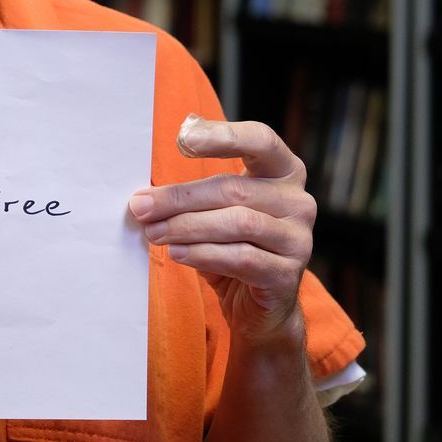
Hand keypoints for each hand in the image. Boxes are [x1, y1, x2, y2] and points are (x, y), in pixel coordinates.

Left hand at [127, 116, 315, 341]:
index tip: (182, 139)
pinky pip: (242, 257)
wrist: (256, 306)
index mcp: (283, 171)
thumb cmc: (230, 245)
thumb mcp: (212, 212)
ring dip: (187, 227)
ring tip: (154, 233)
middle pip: (234, 188)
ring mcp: (299, 238)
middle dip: (181, 198)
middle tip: (142, 207)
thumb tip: (142, 198)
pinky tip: (177, 253)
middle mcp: (298, 200)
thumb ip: (189, 196)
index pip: (261, 139)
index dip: (224, 135)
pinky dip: (203, 254)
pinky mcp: (289, 274)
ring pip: (237, 223)